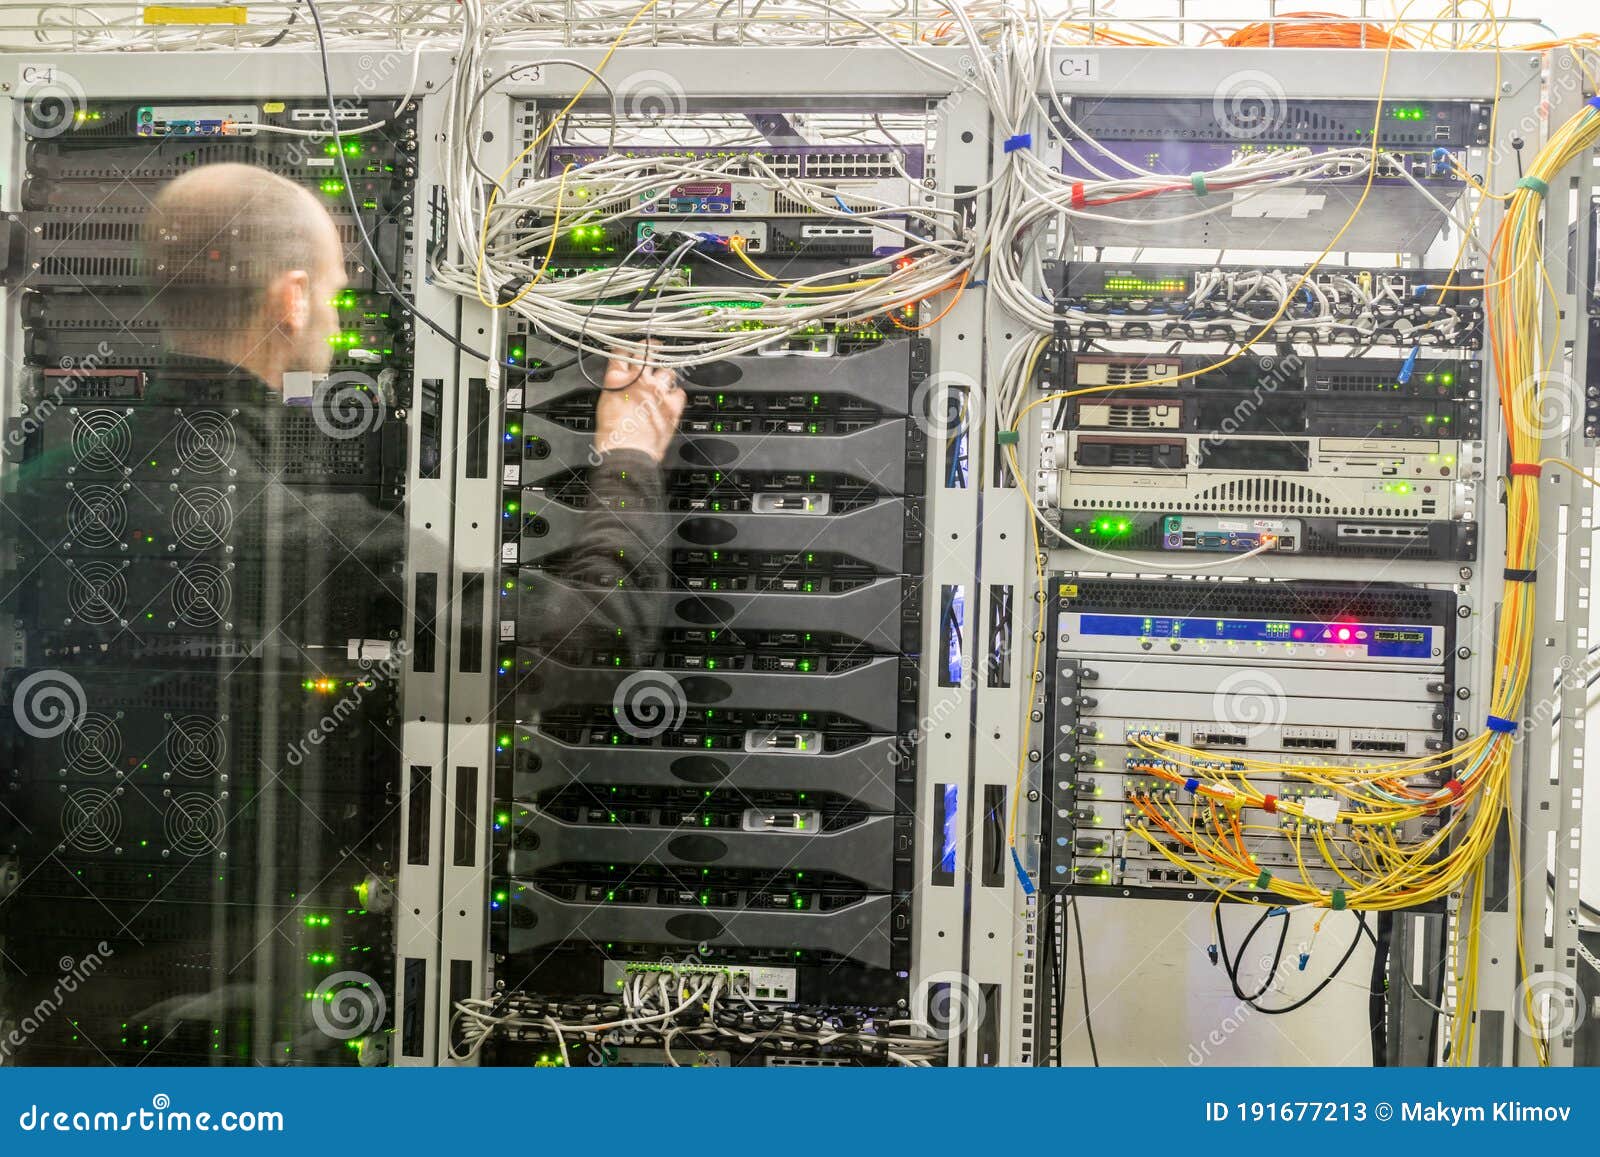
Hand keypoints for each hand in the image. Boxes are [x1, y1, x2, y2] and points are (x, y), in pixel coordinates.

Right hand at [593, 348, 685, 462]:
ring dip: (666, 374)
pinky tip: (673, 398)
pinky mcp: (673, 405)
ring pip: (667, 370)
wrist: (627, 453)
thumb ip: (617, 388)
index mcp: (617, 379)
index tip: (631, 347)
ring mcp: (658, 391)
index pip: (622, 351)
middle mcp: (639, 380)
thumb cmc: (612, 435)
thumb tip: (624, 384)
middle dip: (653, 347)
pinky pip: (680, 392)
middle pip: (648, 352)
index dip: (628, 347)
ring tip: (665, 378)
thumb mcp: (605, 404)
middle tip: (656, 347)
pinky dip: (677, 395)